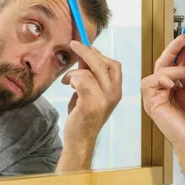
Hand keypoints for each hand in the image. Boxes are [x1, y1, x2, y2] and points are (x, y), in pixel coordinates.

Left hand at [60, 41, 121, 157]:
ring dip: (74, 71)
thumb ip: (90, 76)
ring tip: (67, 80)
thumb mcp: (90, 93)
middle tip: (73, 44)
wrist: (80, 140)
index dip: (99, 53)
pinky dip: (72, 78)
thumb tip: (85, 54)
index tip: (86, 47)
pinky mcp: (91, 104)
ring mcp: (104, 100)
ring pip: (89, 71)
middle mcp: (114, 94)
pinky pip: (81, 80)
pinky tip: (67, 84)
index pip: (113, 64)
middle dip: (86, 51)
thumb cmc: (83, 116)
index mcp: (116, 90)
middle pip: (102, 63)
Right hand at [141, 35, 184, 148]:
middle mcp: (162, 89)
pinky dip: (162, 79)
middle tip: (181, 40)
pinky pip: (150, 82)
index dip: (176, 51)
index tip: (184, 39)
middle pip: (162, 64)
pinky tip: (172, 84)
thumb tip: (183, 54)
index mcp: (173, 86)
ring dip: (174, 70)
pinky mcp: (150, 102)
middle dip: (171, 50)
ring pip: (159, 71)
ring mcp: (155, 95)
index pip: (171, 64)